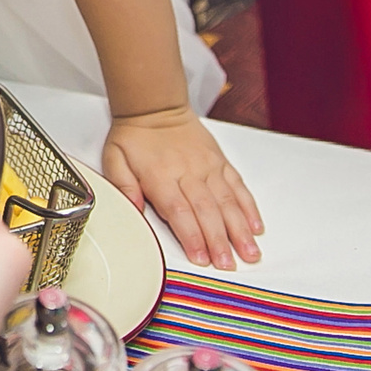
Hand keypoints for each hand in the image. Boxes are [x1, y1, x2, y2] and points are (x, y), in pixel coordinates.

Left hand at [102, 107, 261, 270]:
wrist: (156, 105)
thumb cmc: (134, 135)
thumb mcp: (115, 158)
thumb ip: (123, 187)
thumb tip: (134, 211)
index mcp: (161, 176)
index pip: (180, 211)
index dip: (192, 237)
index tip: (201, 258)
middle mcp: (189, 173)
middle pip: (207, 212)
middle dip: (219, 241)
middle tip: (229, 265)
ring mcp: (208, 167)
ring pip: (227, 202)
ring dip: (239, 230)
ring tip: (249, 253)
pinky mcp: (220, 162)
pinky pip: (238, 186)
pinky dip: (248, 207)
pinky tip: (255, 226)